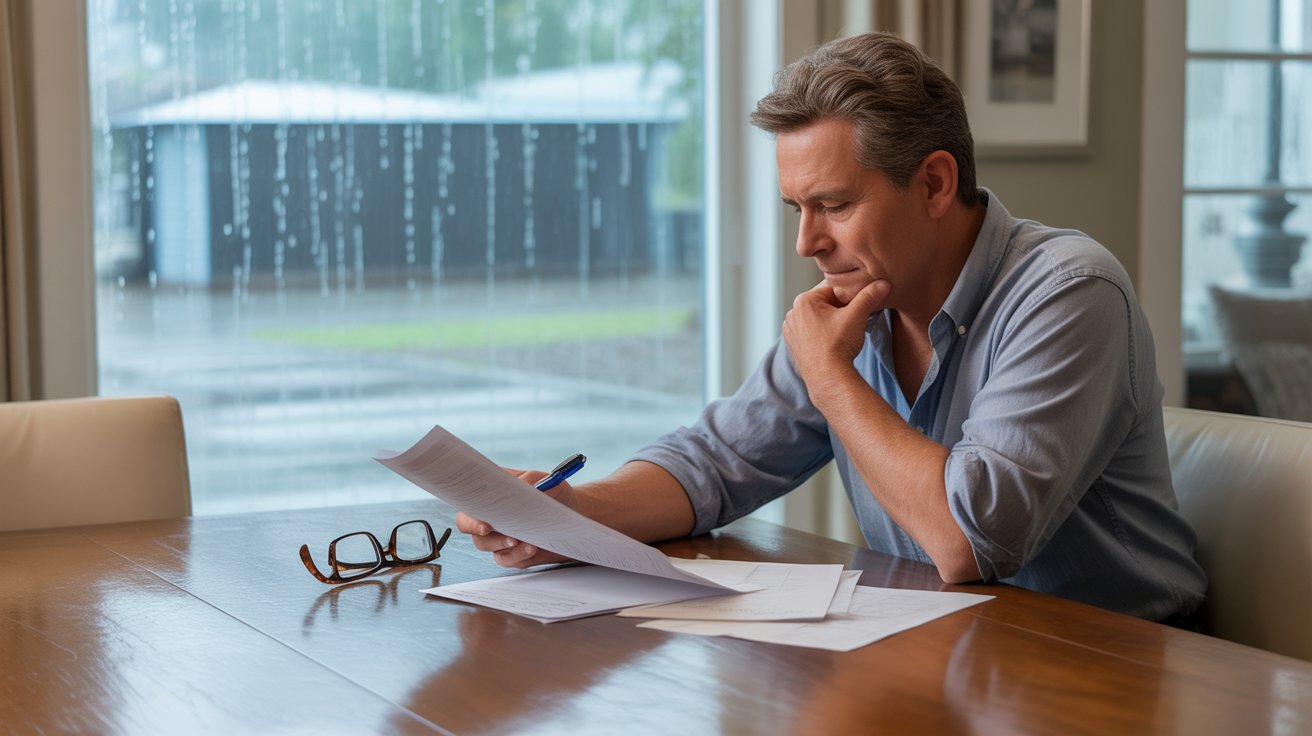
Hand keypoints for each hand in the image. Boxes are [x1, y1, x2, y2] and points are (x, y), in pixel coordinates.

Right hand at [454, 467, 577, 568]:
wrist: (573, 515)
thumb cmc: (554, 494)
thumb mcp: (546, 480)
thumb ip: (532, 479)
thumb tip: (521, 485)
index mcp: (492, 495)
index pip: (468, 501)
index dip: (467, 507)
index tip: (477, 512)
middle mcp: (491, 517)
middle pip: (468, 526)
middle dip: (475, 528)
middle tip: (487, 528)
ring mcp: (499, 537)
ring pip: (485, 545)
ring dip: (500, 542)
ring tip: (518, 539)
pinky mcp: (512, 554)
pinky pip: (507, 559)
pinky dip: (517, 554)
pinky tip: (530, 547)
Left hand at [782, 279, 889, 386]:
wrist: (828, 378)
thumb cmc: (839, 346)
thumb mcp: (857, 316)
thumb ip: (869, 296)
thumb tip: (884, 283)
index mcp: (803, 300)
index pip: (832, 289)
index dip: (849, 297)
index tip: (858, 307)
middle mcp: (792, 313)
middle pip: (824, 303)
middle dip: (839, 309)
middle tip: (852, 321)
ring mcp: (791, 330)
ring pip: (817, 318)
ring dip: (830, 321)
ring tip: (843, 334)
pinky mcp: (793, 345)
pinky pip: (810, 332)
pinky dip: (821, 334)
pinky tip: (832, 342)